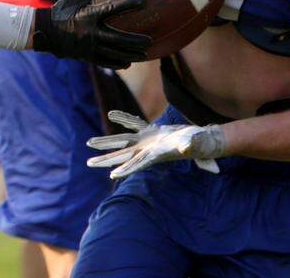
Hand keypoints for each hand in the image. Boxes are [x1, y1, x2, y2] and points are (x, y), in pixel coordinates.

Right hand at [31, 0, 150, 69]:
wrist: (46, 31)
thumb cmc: (62, 9)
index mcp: (89, 14)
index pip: (113, 8)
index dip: (129, 4)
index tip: (144, 2)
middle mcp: (91, 32)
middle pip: (118, 38)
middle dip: (135, 41)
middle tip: (150, 40)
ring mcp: (89, 46)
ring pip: (114, 53)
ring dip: (130, 54)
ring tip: (144, 54)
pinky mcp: (87, 56)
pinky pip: (105, 62)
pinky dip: (117, 63)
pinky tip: (128, 63)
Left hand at [86, 110, 224, 177]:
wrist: (201, 140)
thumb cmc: (199, 143)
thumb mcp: (194, 144)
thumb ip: (189, 146)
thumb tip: (185, 147)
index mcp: (157, 155)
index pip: (138, 163)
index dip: (126, 169)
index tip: (112, 175)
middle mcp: (148, 150)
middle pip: (123, 156)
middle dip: (106, 160)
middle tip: (89, 163)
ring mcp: (147, 141)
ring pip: (122, 141)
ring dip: (106, 142)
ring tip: (89, 143)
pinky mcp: (149, 132)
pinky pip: (133, 124)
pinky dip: (123, 118)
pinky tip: (112, 114)